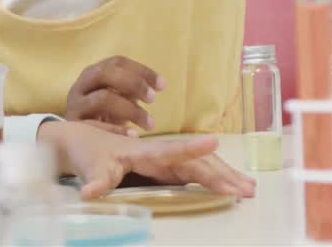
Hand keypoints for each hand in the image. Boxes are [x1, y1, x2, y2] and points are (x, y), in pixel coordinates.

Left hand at [37, 121, 255, 199]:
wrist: (82, 138)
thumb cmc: (89, 153)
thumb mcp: (91, 167)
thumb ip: (95, 180)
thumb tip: (90, 193)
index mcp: (146, 152)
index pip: (173, 151)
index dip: (192, 149)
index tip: (214, 142)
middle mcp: (161, 152)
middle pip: (197, 161)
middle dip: (222, 174)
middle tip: (246, 190)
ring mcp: (167, 157)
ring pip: (202, 164)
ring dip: (225, 175)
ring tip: (249, 188)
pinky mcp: (168, 164)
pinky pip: (197, 169)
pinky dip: (216, 175)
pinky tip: (232, 183)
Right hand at [65, 56, 164, 132]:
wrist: (70, 140)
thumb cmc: (99, 116)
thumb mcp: (115, 98)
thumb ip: (130, 89)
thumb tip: (157, 85)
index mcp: (92, 73)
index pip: (117, 62)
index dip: (141, 70)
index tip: (162, 85)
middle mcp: (80, 86)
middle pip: (106, 73)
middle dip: (133, 83)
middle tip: (153, 99)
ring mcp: (75, 105)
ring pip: (103, 98)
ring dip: (131, 110)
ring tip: (150, 124)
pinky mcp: (73, 126)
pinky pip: (96, 125)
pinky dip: (116, 130)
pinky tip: (133, 135)